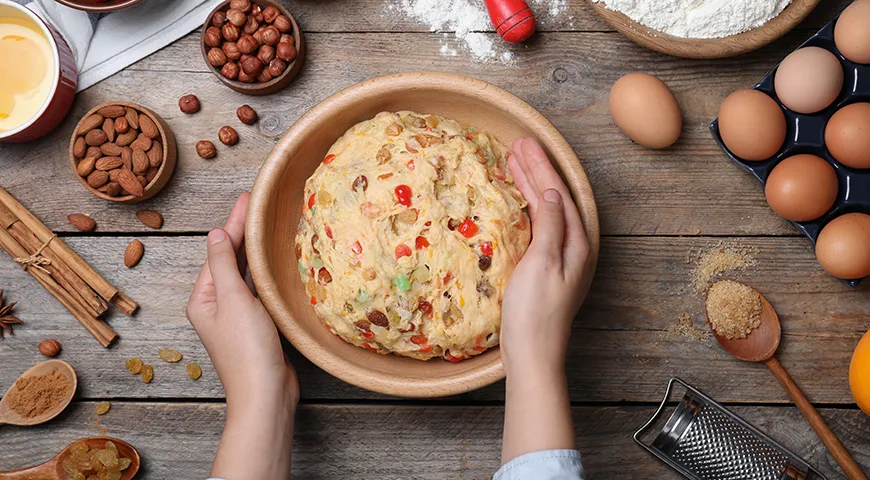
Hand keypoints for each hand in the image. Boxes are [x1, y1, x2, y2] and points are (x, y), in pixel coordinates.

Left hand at [186, 193, 297, 478]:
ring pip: (246, 274)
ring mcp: (238, 316)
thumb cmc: (246, 349)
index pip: (219, 251)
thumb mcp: (232, 300)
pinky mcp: (258, 326)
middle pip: (231, 260)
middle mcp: (217, 305)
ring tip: (267, 224)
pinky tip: (276, 262)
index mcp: (204, 298)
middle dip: (243, 232)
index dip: (234, 223)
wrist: (265, 393)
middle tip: (257, 203)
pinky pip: (260, 289)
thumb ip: (224, 264)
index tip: (248, 198)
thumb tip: (214, 233)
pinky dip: (266, 271)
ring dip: (255, 250)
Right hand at [502, 138, 589, 375]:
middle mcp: (571, 247)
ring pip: (545, 210)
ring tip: (513, 163)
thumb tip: (554, 194)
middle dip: (535, 171)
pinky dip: (526, 207)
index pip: (557, 194)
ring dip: (530, 186)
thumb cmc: (536, 312)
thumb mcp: (544, 263)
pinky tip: (518, 201)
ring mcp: (557, 258)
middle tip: (517, 145)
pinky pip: (536, 225)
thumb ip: (551, 226)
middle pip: (553, 199)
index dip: (540, 168)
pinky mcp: (542, 269)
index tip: (524, 145)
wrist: (532, 354)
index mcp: (576, 243)